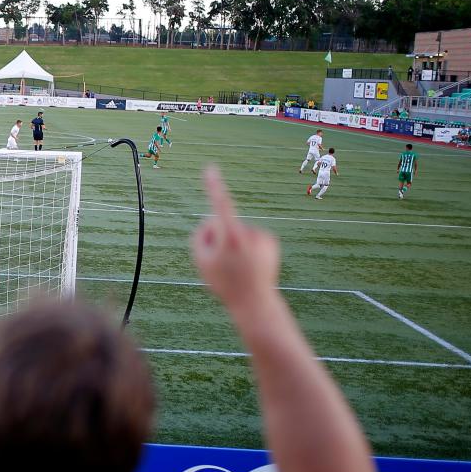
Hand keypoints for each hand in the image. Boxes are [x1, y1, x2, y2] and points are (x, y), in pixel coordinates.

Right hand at [191, 165, 279, 311]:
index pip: (220, 205)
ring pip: (238, 231)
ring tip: (238, 267)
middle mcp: (249, 232)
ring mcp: (262, 236)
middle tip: (221, 264)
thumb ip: (199, 235)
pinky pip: (251, 237)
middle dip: (219, 236)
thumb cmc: (224, 283)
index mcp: (230, 237)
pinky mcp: (271, 241)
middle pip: (224, 223)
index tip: (210, 169)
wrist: (254, 302)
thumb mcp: (201, 260)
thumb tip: (211, 221)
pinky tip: (250, 264)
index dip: (214, 186)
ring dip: (234, 244)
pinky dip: (247, 247)